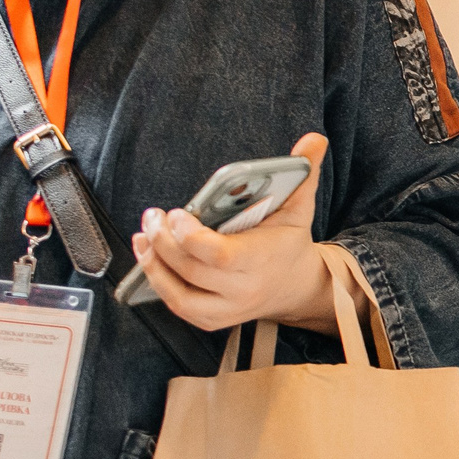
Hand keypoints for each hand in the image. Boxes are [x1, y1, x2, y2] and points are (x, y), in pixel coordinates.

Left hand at [131, 132, 338, 333]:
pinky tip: (149, 258)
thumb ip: (304, 172)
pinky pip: (178, 306)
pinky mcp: (213, 319)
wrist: (295, 286)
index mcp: (264, 259)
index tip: (178, 213)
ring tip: (144, 236)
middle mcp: (245, 289)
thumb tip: (315, 139)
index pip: (220, 256)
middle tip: (152, 217)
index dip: (191, 236)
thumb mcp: (299, 207)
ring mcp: (228, 308)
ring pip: (179, 294)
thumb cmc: (289, 241)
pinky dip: (159, 282)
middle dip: (164, 242)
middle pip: (193, 271)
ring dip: (154, 265)